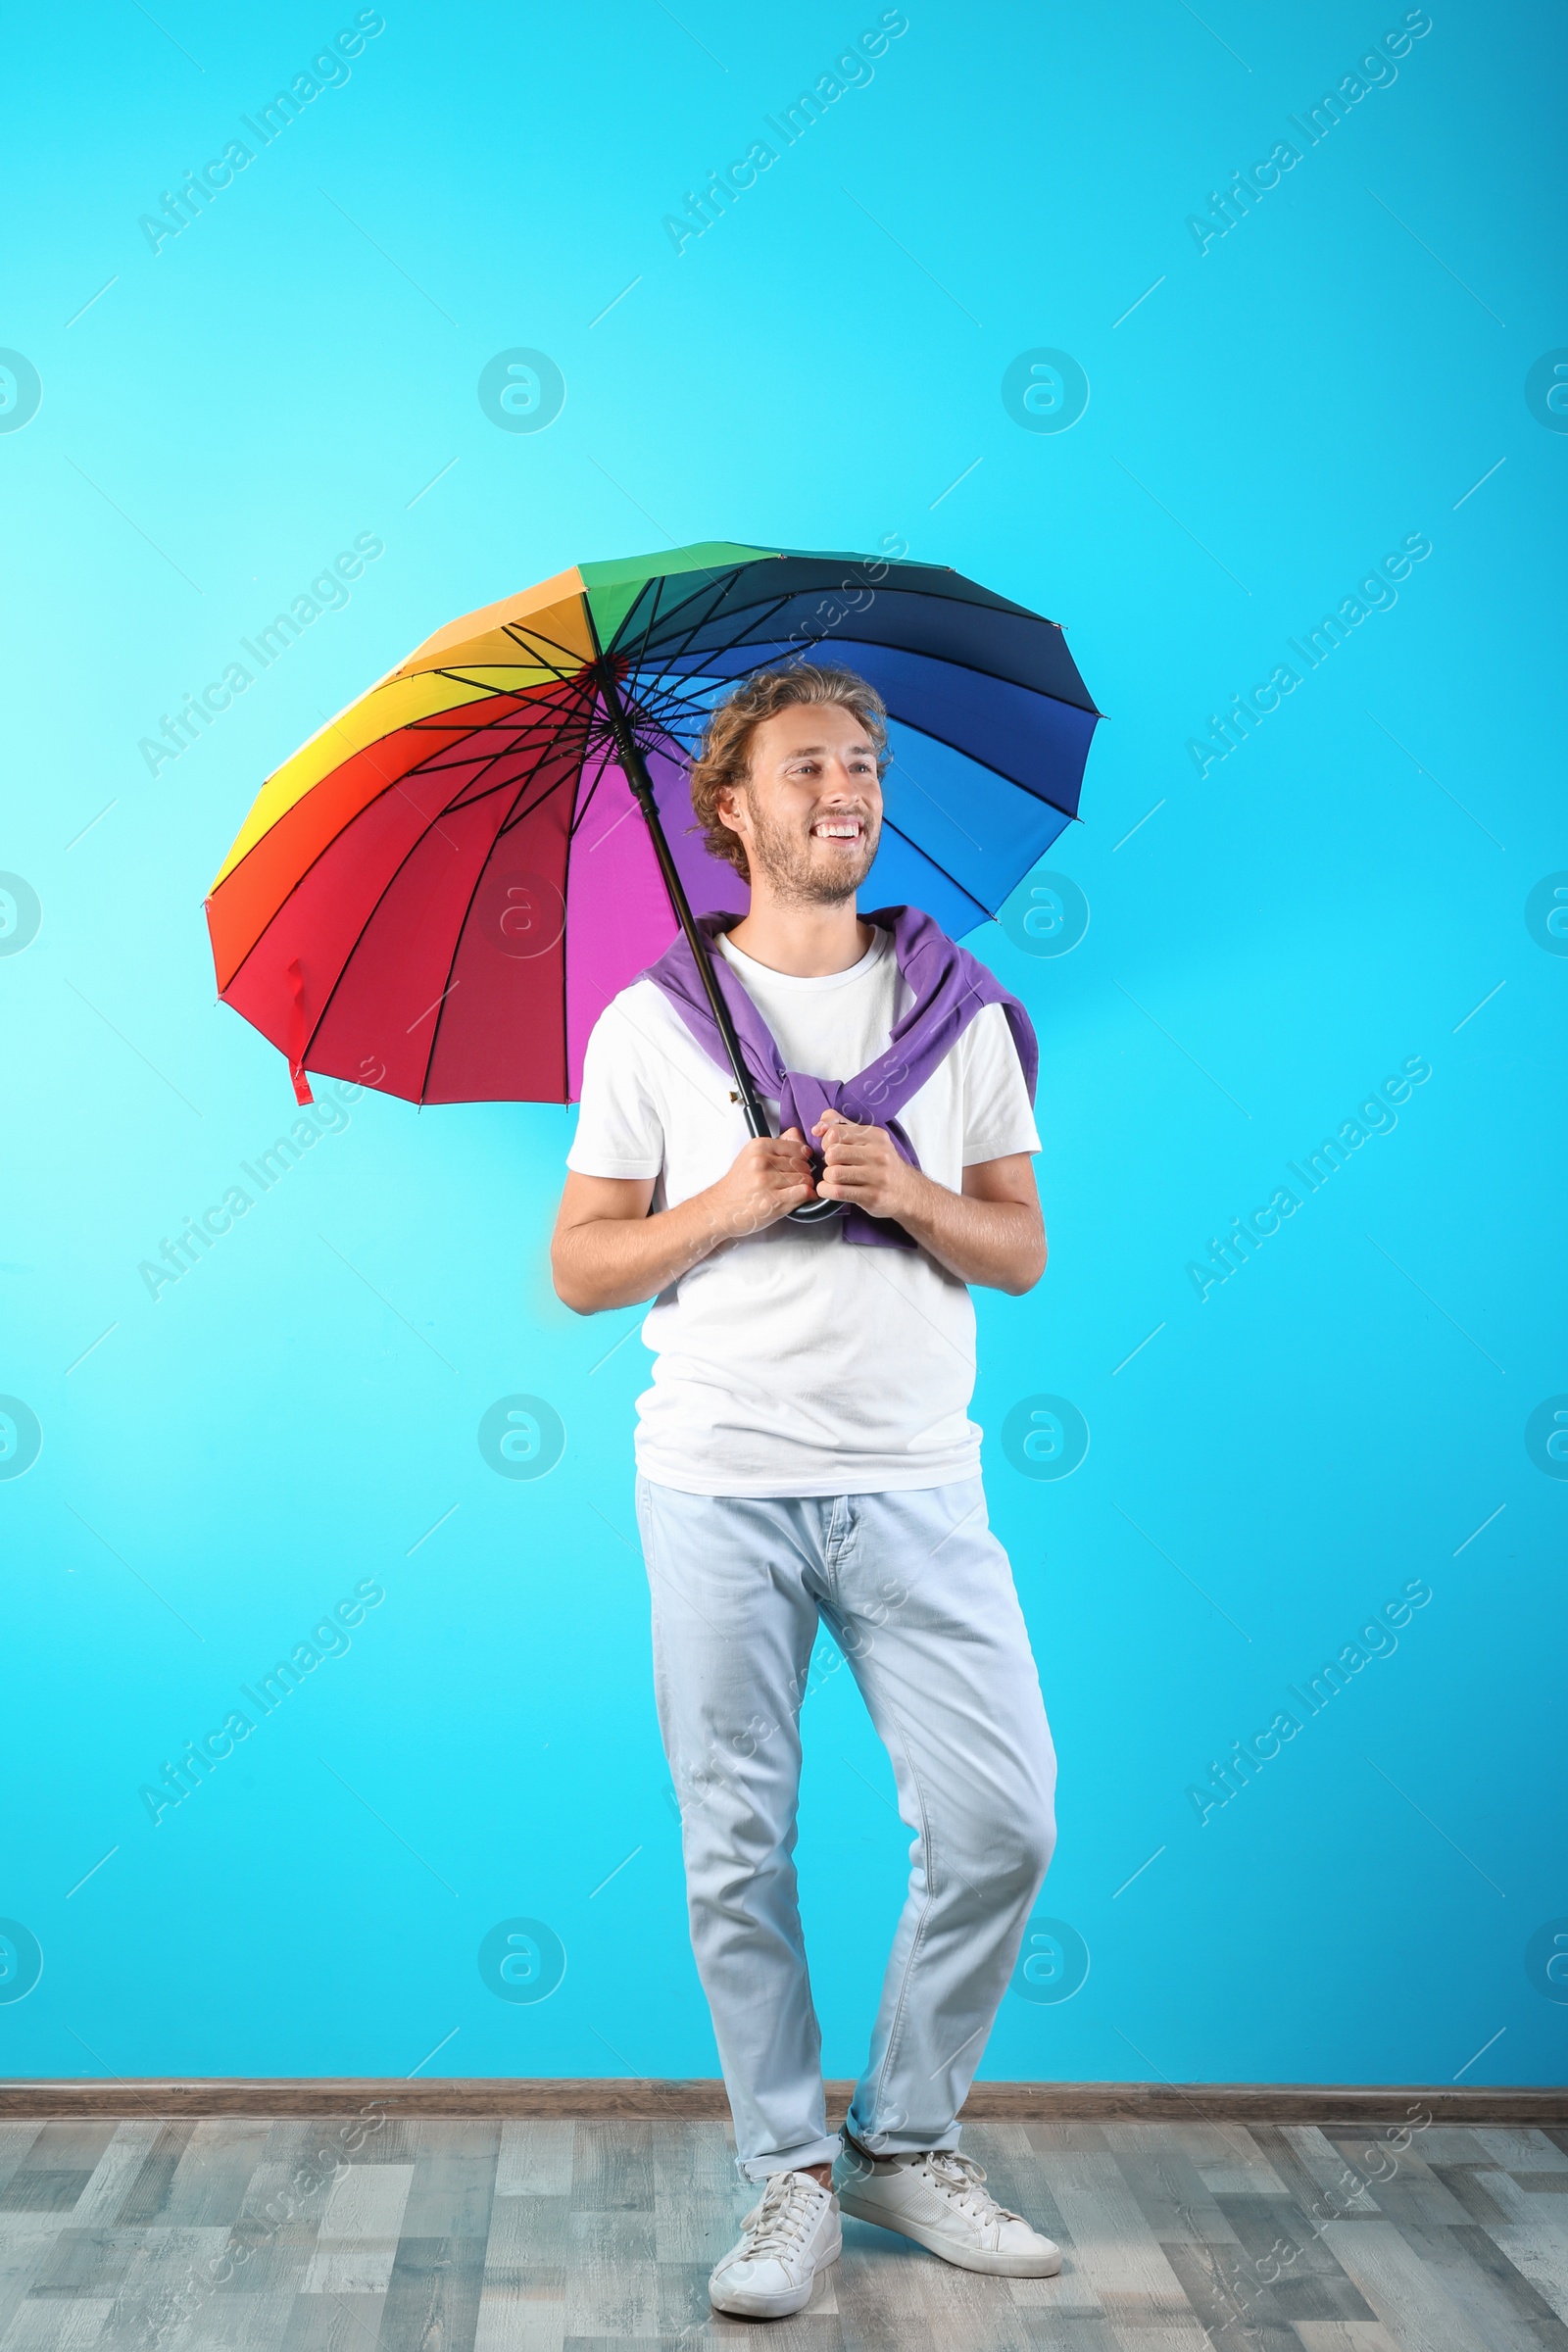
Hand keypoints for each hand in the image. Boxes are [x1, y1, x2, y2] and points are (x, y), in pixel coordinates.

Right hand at [703, 1127, 817, 1239]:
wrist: (720, 1208)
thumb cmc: (738, 1185)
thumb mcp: (753, 1156)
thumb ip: (778, 1144)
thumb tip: (798, 1135)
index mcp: (758, 1146)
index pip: (798, 1148)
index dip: (802, 1159)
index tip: (796, 1166)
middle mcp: (762, 1161)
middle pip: (803, 1165)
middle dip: (803, 1174)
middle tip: (792, 1182)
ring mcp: (767, 1181)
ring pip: (805, 1179)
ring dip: (804, 1187)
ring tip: (791, 1191)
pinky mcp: (773, 1200)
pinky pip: (804, 1192)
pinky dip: (807, 1196)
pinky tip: (798, 1198)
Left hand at [812, 1111, 916, 1220]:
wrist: (908, 1192)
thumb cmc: (881, 1164)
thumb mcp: (868, 1139)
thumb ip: (841, 1125)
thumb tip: (816, 1128)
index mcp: (875, 1136)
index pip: (835, 1132)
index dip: (827, 1142)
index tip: (832, 1149)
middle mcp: (878, 1154)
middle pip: (832, 1153)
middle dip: (827, 1161)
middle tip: (835, 1166)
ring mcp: (877, 1176)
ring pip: (833, 1173)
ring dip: (827, 1178)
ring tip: (835, 1179)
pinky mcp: (872, 1196)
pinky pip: (837, 1192)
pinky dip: (826, 1191)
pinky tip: (830, 1190)